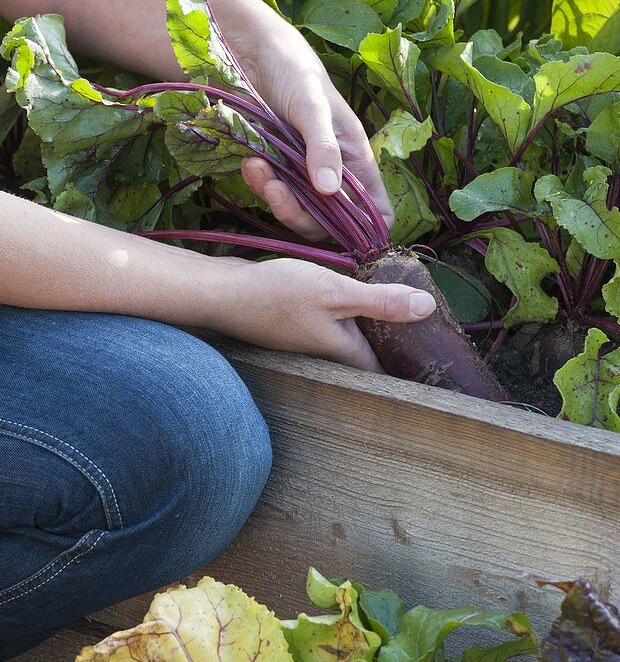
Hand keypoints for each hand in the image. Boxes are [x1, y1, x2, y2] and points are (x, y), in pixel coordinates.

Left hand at [216, 0, 393, 240]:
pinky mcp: (277, 168)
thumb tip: (329, 191)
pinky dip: (259, 183)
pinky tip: (249, 161)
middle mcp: (334, 172)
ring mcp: (304, 173)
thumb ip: (322, 147)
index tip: (336, 229)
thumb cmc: (294, 69)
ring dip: (275, 198)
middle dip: (301, 215)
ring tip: (257, 168)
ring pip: (297, 211)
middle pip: (329, 223)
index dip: (363, 229)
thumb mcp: (312, 106)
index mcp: (356, 160)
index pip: (376, 212)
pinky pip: (271, 193)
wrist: (252, 51)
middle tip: (276, 191)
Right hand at [220, 257, 434, 371]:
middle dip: (397, 345)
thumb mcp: (335, 291)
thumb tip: (427, 309)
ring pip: (353, 338)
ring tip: (404, 310)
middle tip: (430, 330)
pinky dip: (351, 313)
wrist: (221, 292)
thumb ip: (380, 301)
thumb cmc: (276, 294)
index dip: (412, 366)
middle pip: (371, 355)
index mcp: (344, 353)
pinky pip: (335, 323)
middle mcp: (329, 353)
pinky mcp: (297, 324)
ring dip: (374, 326)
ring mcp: (310, 340)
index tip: (439, 359)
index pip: (387, 370)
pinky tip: (357, 293)